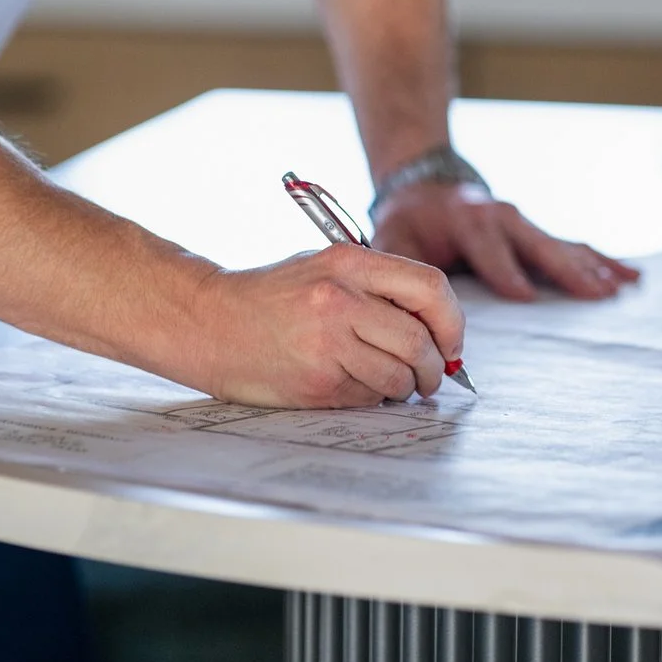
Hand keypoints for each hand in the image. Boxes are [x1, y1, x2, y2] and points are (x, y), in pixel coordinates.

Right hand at [182, 244, 464, 408]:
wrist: (208, 322)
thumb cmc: (270, 296)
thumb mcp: (324, 269)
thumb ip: (378, 289)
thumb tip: (437, 328)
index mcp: (348, 263)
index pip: (430, 289)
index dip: (452, 322)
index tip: (452, 343)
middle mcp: (340, 300)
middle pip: (420, 341)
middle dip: (436, 368)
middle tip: (433, 378)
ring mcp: (327, 343)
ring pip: (399, 377)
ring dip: (406, 388)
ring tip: (394, 383)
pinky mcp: (315, 382)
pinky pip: (368, 398)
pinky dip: (373, 398)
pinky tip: (354, 385)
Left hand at [372, 182, 641, 301]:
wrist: (425, 187)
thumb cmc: (409, 221)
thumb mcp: (393, 238)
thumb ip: (397, 265)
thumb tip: (400, 304)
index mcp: (468, 221)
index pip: (490, 249)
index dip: (506, 272)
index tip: (524, 296)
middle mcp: (503, 218)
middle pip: (539, 247)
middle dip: (567, 271)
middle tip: (595, 293)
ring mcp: (524, 224)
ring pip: (564, 246)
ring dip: (594, 266)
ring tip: (622, 286)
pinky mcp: (536, 233)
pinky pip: (573, 247)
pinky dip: (602, 261)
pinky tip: (630, 276)